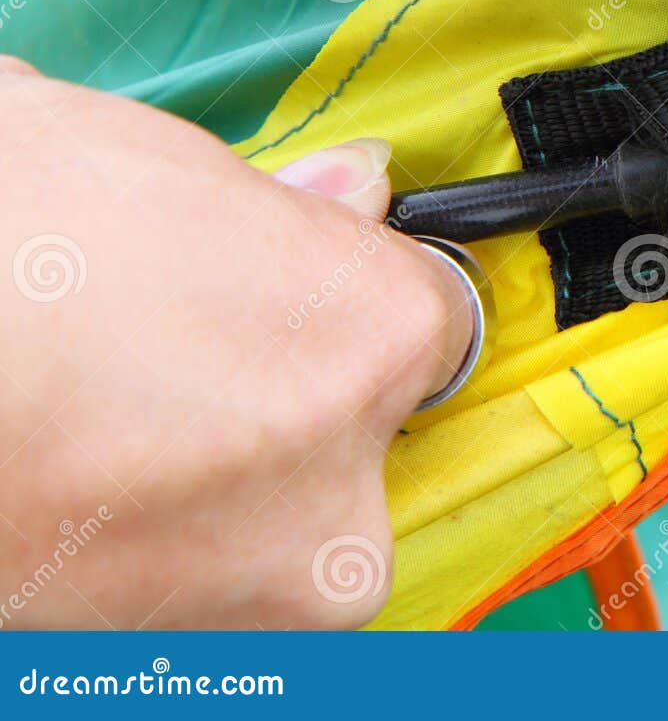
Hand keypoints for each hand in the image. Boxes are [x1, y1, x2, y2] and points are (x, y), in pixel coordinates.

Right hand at [0, 60, 471, 627]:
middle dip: (289, 394)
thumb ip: (273, 195)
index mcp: (365, 335)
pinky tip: (72, 480)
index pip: (433, 316)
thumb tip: (353, 186)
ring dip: (212, 478)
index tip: (304, 291)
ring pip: (276, 522)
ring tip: (90, 420)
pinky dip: (155, 545)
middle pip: (360, 433)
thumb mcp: (124, 160)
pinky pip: (204, 590)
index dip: (357, 292)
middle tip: (168, 357)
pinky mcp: (179, 668)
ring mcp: (253, 606)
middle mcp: (342, 490)